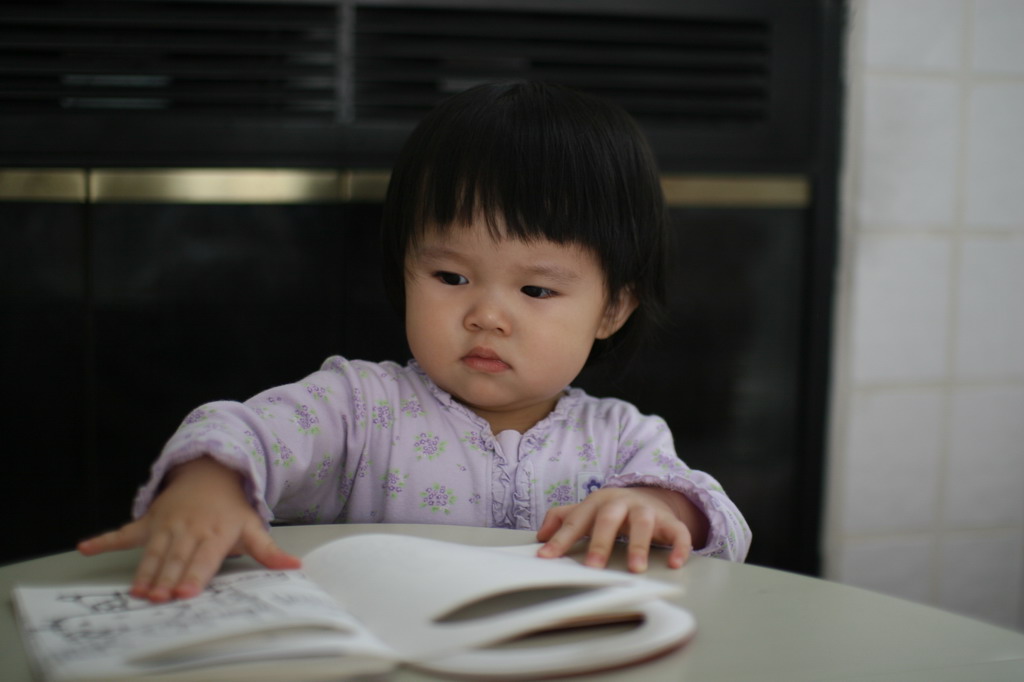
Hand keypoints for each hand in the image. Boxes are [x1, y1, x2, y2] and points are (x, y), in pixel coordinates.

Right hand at [77, 456, 300, 601]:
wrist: (212, 471)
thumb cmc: (232, 508)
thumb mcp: (253, 526)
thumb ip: (268, 551)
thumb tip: (294, 566)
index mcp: (215, 533)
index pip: (204, 559)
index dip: (194, 576)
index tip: (185, 594)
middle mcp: (189, 529)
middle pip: (177, 559)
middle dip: (167, 580)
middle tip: (157, 600)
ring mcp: (166, 523)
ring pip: (154, 551)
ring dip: (144, 571)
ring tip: (136, 592)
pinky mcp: (149, 520)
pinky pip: (125, 531)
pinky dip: (104, 539)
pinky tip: (86, 547)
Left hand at [535, 487, 707, 572]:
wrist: (651, 496)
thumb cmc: (614, 509)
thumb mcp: (587, 510)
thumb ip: (563, 519)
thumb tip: (540, 535)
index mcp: (597, 502)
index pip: (576, 521)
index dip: (561, 540)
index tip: (548, 557)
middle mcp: (621, 504)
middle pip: (609, 518)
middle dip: (600, 542)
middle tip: (592, 567)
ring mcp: (646, 510)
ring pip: (643, 523)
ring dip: (638, 545)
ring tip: (635, 568)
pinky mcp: (670, 521)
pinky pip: (677, 532)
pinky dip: (679, 546)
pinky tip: (674, 563)